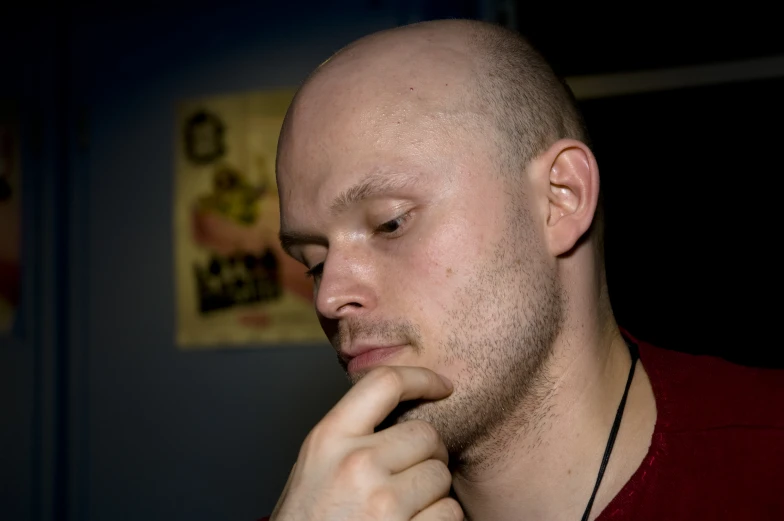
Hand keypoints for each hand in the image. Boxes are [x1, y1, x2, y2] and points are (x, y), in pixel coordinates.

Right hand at [270, 366, 463, 520]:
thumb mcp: (315, 467)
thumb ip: (352, 435)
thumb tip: (406, 408)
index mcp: (328, 439)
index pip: (384, 382)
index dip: (422, 378)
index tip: (442, 385)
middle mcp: (355, 463)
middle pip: (427, 434)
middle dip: (427, 455)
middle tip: (408, 478)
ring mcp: (382, 502)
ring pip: (442, 475)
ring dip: (433, 494)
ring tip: (402, 511)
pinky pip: (449, 514)